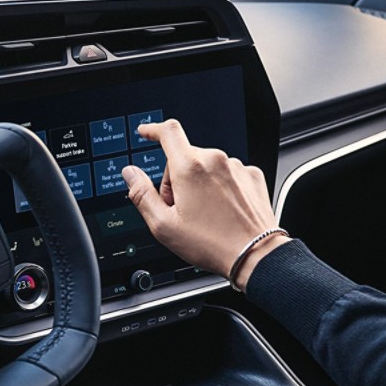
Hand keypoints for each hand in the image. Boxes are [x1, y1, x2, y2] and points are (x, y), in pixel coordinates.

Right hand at [122, 120, 289, 290]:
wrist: (255, 255)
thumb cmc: (211, 243)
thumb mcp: (164, 225)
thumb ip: (142, 194)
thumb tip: (130, 174)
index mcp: (190, 168)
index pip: (168, 132)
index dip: (153, 130)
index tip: (146, 133)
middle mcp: (215, 161)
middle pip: (184, 157)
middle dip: (176, 179)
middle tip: (179, 209)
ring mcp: (236, 168)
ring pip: (206, 167)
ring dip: (198, 184)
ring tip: (203, 215)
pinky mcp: (251, 177)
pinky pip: (227, 174)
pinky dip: (219, 188)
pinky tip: (221, 211)